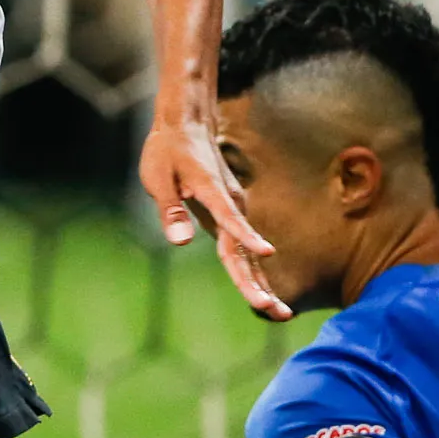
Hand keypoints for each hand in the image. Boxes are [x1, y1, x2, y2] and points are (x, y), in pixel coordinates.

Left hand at [138, 113, 288, 320]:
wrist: (186, 124)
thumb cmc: (168, 150)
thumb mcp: (158, 176)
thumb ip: (170, 210)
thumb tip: (180, 242)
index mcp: (212, 191)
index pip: (230, 219)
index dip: (246, 236)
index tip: (267, 252)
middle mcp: (231, 202)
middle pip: (243, 248)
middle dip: (257, 281)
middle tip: (274, 310)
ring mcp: (234, 209)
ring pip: (247, 252)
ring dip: (261, 283)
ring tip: (280, 314)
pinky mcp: (231, 214)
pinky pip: (243, 247)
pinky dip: (253, 271)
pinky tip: (264, 296)